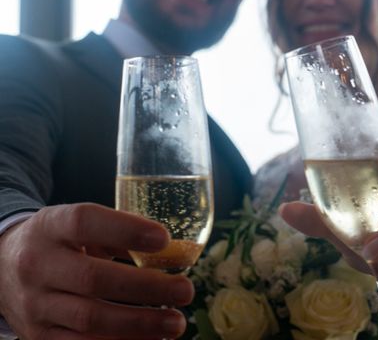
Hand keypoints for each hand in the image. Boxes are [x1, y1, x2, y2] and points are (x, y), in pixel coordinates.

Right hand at [0, 203, 193, 338]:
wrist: (3, 267)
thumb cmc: (59, 241)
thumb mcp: (78, 224)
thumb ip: (119, 233)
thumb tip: (174, 252)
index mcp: (51, 226)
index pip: (85, 223)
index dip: (125, 230)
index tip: (164, 238)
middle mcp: (37, 265)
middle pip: (93, 278)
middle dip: (146, 287)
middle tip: (184, 290)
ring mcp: (35, 305)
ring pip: (89, 319)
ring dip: (139, 324)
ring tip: (175, 323)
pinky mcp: (37, 336)